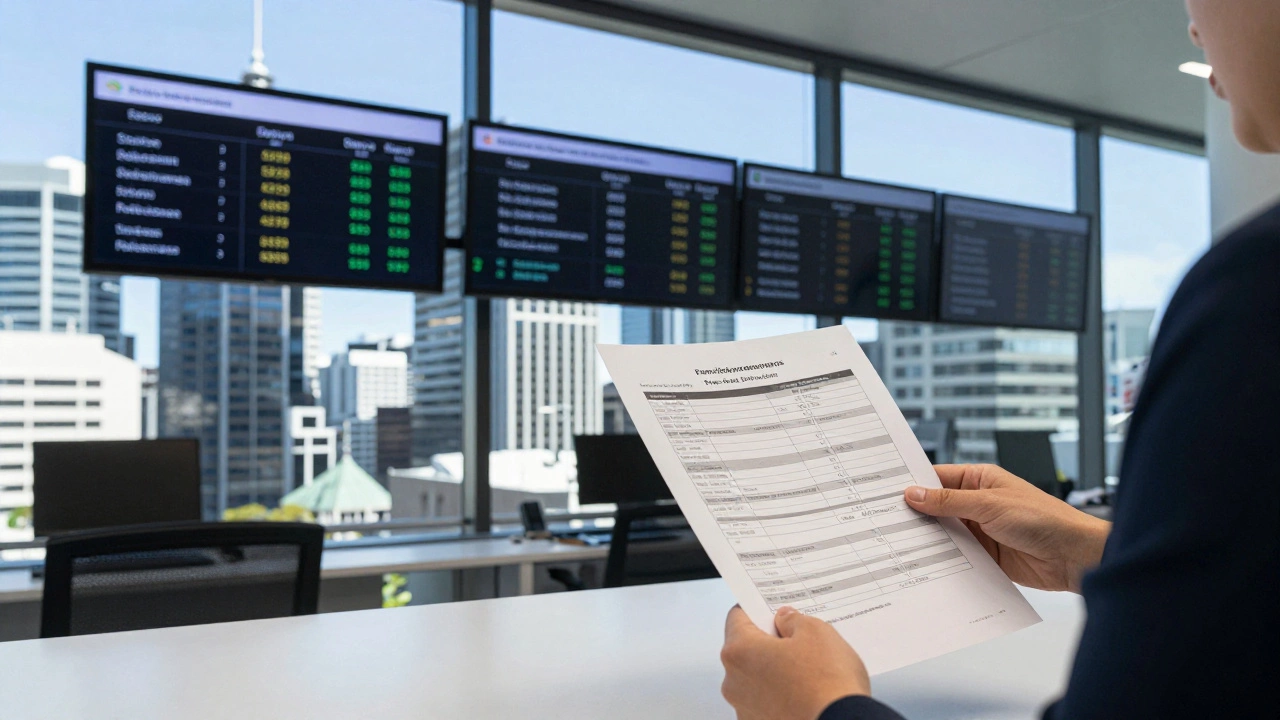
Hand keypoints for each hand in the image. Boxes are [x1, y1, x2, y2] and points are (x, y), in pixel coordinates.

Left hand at [721, 605, 868, 719]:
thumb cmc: (827, 683)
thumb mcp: (816, 631)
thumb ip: (793, 619)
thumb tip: (784, 620)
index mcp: (739, 651)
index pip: (737, 617)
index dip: (757, 609)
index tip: (772, 609)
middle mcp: (734, 682)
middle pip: (746, 649)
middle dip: (769, 641)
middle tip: (798, 638)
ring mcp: (745, 707)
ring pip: (756, 676)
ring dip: (775, 669)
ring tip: (808, 669)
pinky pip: (765, 700)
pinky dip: (780, 694)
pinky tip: (805, 691)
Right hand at [905, 464, 1110, 592]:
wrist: (1073, 556)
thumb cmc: (1044, 519)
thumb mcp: (990, 505)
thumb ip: (949, 501)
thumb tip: (914, 493)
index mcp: (980, 480)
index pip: (937, 479)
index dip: (913, 485)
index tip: (887, 492)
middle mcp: (978, 504)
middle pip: (937, 508)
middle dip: (916, 515)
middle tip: (887, 521)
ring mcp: (981, 531)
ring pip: (944, 533)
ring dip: (929, 539)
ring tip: (900, 544)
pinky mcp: (984, 556)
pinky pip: (956, 556)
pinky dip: (943, 560)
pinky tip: (926, 564)